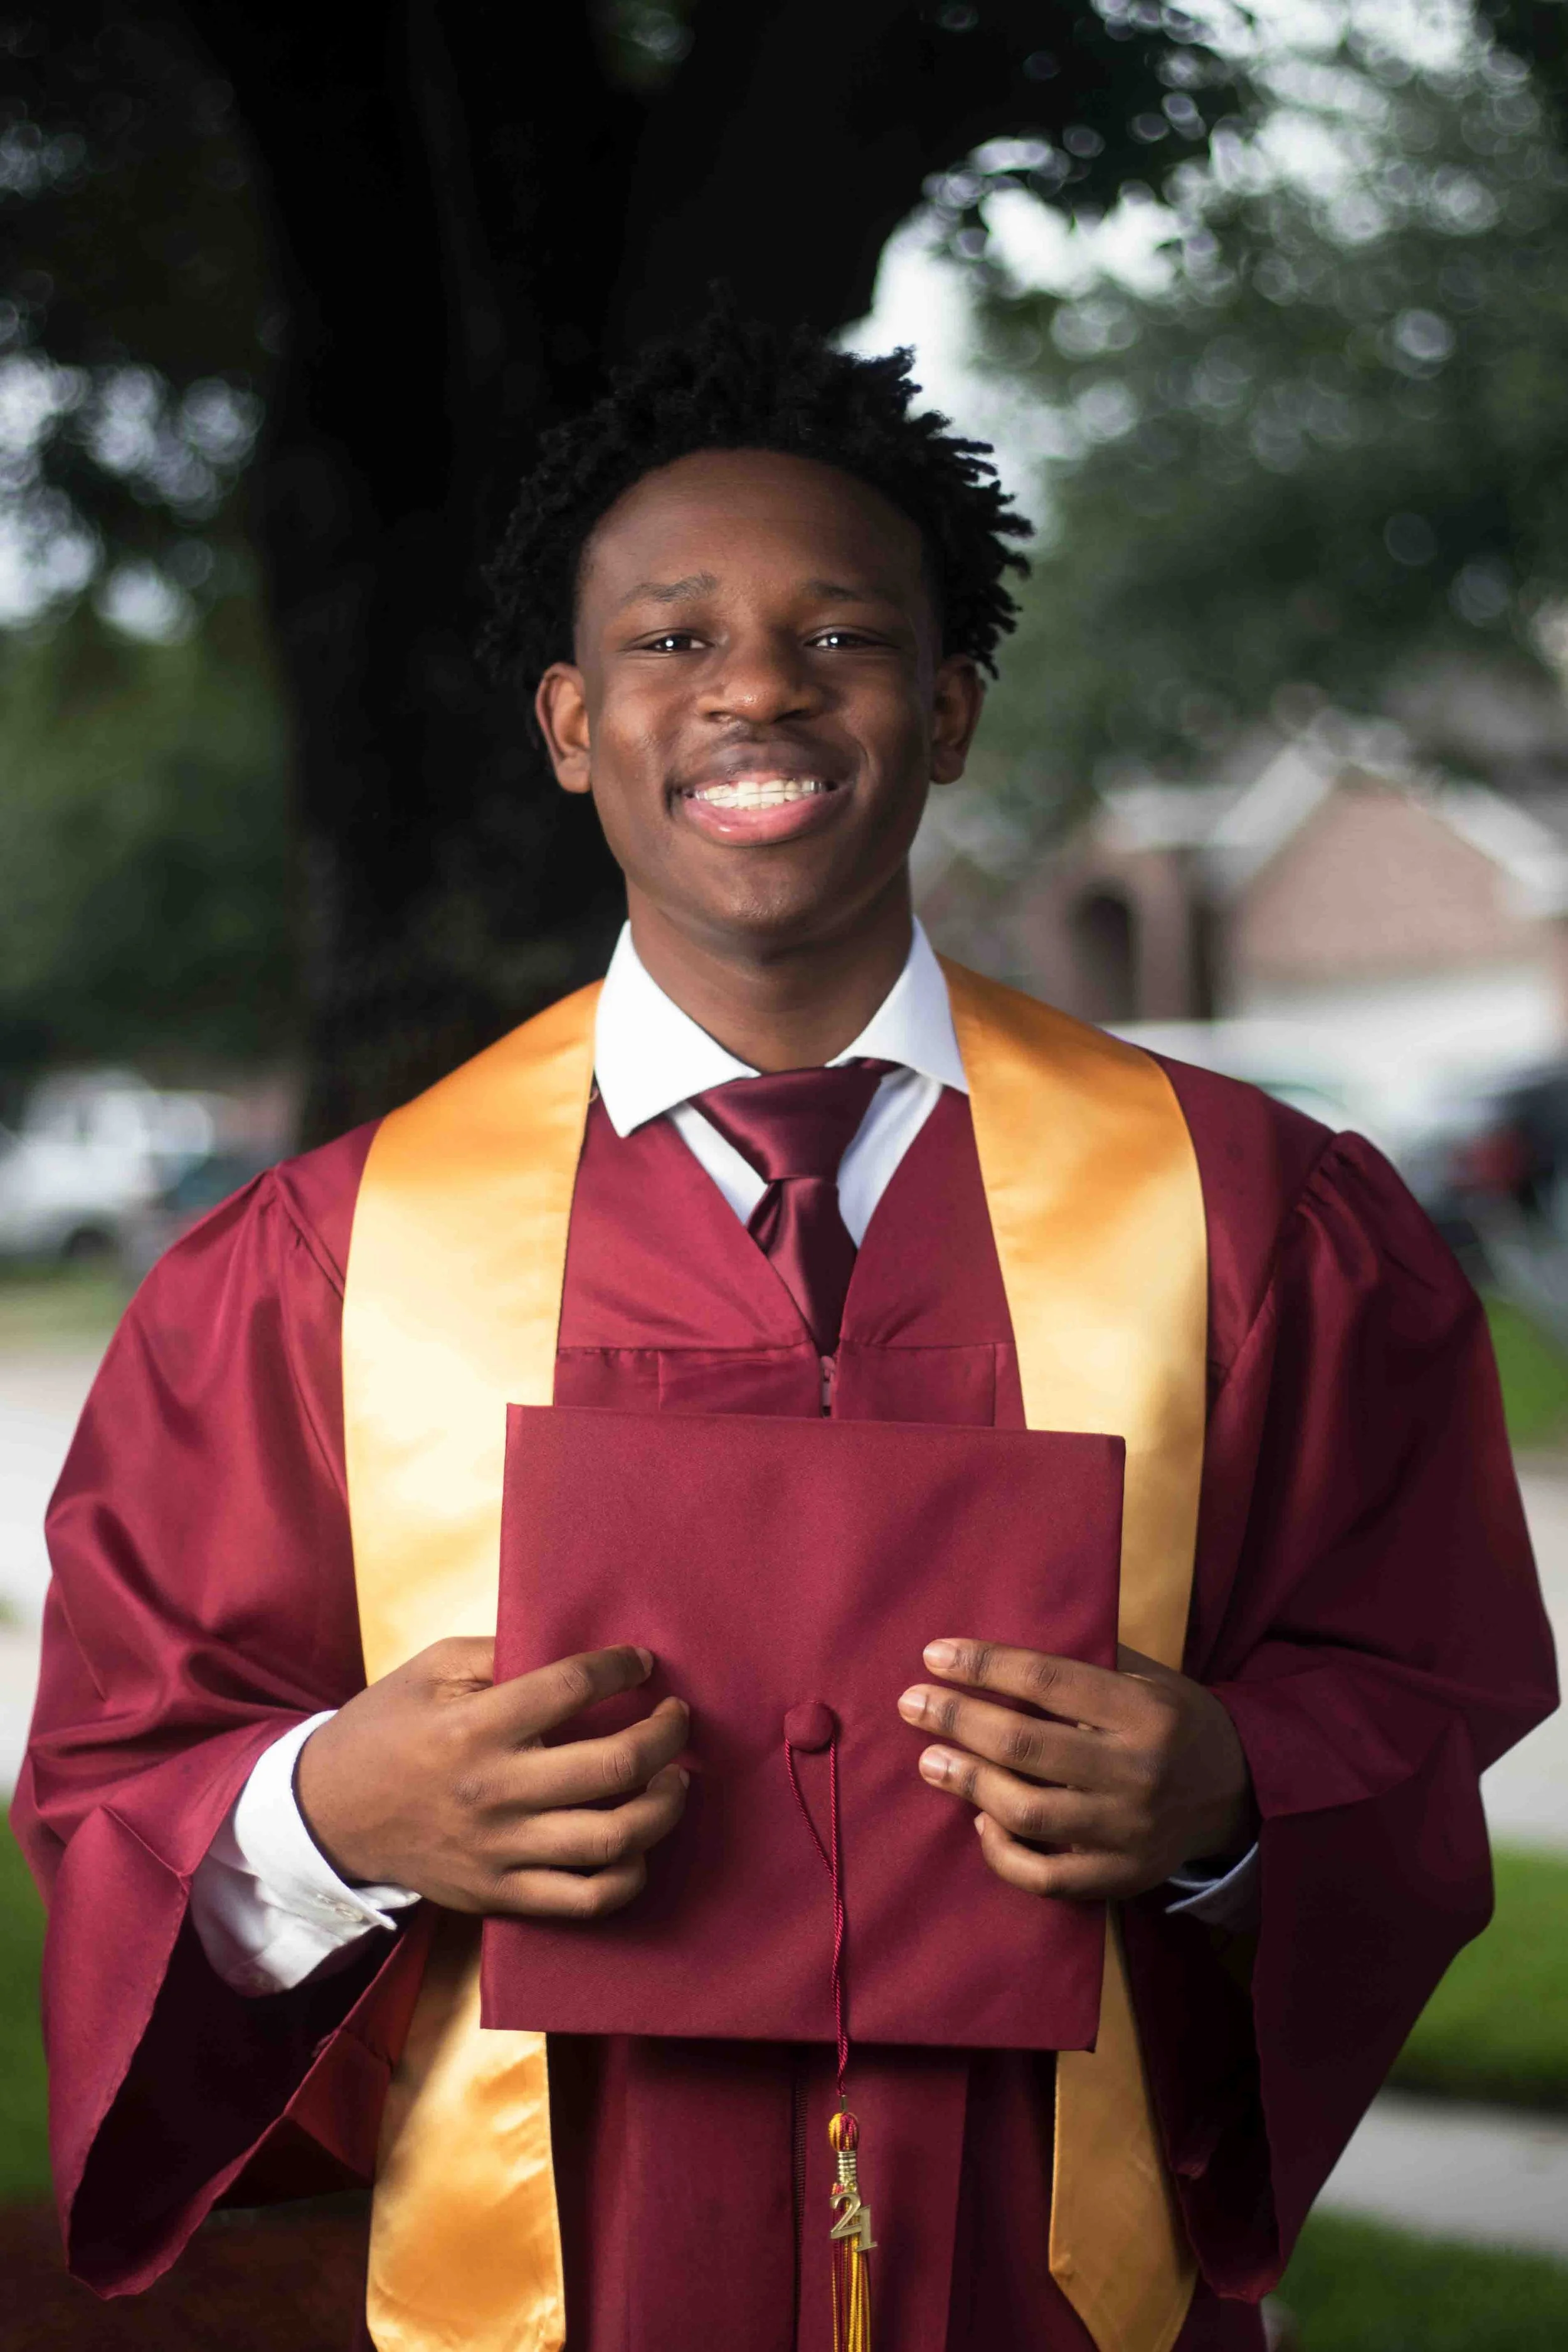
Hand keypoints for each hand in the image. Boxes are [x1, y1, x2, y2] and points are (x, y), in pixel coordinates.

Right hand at [295, 1638, 688, 1918]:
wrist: (328, 1815)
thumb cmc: (385, 1730)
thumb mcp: (430, 1669)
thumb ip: (500, 1653)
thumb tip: (574, 1650)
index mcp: (475, 1725)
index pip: (573, 1687)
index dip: (622, 1668)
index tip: (641, 1663)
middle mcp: (494, 1790)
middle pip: (614, 1765)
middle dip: (666, 1735)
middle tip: (678, 1717)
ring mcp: (499, 1850)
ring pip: (614, 1838)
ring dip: (664, 1805)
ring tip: (676, 1779)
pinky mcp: (498, 1895)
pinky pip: (586, 1898)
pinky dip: (629, 1874)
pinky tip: (640, 1844)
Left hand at [897, 1639, 1254, 1901]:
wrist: (1239, 1793)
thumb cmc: (1176, 1722)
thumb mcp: (1150, 1677)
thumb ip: (1088, 1663)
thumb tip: (1000, 1650)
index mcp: (1145, 1713)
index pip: (1048, 1683)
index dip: (986, 1666)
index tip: (935, 1655)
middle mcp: (1139, 1772)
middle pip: (1026, 1747)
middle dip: (958, 1720)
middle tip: (912, 1703)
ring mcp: (1129, 1833)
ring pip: (1028, 1812)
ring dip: (968, 1783)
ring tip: (930, 1761)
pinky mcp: (1122, 1879)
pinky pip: (1046, 1877)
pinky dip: (1003, 1853)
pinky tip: (980, 1821)